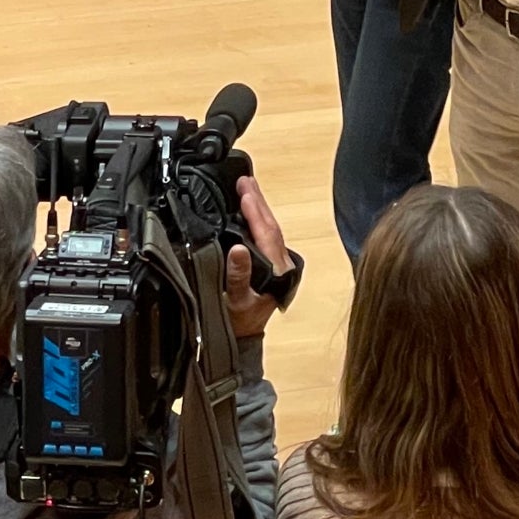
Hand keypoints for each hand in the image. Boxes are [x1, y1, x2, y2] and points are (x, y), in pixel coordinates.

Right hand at [224, 175, 292, 338]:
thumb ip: (238, 276)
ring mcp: (279, 265)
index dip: (256, 212)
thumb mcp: (235, 301)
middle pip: (272, 227)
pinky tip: (249, 211)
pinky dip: (257, 220)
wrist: (244, 339)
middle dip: (259, 202)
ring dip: (259, 208)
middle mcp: (282, 265)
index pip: (267, 234)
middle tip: (245, 179)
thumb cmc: (238, 322)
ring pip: (270, 230)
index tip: (245, 191)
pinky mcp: (272, 266)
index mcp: (278, 271)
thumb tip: (238, 249)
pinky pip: (266, 236)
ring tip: (248, 188)